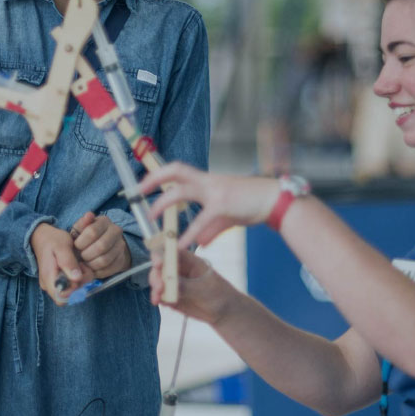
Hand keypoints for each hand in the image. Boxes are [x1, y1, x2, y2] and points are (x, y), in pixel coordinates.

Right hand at [30, 222, 91, 303]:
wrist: (42, 236)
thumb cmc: (52, 240)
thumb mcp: (62, 247)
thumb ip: (68, 262)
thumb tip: (77, 279)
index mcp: (49, 278)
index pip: (62, 298)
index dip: (75, 290)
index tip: (80, 274)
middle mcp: (50, 285)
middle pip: (70, 296)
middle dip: (81, 284)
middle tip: (82, 266)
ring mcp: (53, 283)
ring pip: (72, 291)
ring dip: (82, 280)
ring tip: (80, 264)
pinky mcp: (58, 280)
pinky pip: (71, 285)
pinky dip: (79, 278)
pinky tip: (79, 266)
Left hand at [71, 211, 129, 277]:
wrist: (99, 246)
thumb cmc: (85, 237)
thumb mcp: (80, 229)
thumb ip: (82, 224)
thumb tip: (89, 215)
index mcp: (104, 221)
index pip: (93, 232)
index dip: (81, 242)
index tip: (76, 246)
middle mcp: (116, 231)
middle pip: (101, 246)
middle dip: (86, 255)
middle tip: (80, 256)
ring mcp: (121, 246)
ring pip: (105, 259)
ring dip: (91, 264)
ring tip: (84, 263)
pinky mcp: (121, 259)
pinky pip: (109, 269)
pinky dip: (97, 271)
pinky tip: (91, 268)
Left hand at [138, 161, 280, 248]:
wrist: (276, 201)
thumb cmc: (254, 204)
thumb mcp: (229, 216)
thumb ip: (212, 228)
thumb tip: (200, 242)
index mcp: (209, 180)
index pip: (179, 170)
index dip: (159, 174)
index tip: (144, 184)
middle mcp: (209, 181)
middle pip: (175, 171)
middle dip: (153, 179)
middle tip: (138, 192)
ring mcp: (215, 191)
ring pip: (180, 192)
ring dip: (162, 204)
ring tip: (152, 218)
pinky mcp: (223, 205)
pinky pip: (200, 220)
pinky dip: (189, 234)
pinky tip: (182, 245)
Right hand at [147, 247, 236, 323]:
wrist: (224, 312)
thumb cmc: (219, 294)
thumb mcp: (204, 289)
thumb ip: (185, 285)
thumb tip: (168, 282)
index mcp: (190, 260)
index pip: (171, 251)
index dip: (162, 254)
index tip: (158, 264)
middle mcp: (179, 269)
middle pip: (160, 266)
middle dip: (156, 276)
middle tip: (159, 287)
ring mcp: (173, 282)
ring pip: (157, 280)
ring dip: (155, 288)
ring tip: (158, 298)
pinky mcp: (170, 294)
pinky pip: (158, 293)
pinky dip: (156, 297)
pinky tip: (159, 302)